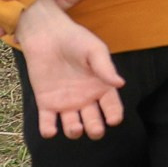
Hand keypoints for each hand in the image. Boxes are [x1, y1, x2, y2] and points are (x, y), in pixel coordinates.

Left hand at [14, 0, 125, 139]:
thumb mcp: (94, 50)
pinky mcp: (46, 103)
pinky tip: (50, 131)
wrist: (47, 35)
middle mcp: (85, 98)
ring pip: (72, 124)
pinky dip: (48, 129)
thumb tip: (121, 84)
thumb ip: (105, 68)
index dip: (114, 114)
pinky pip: (48, 121)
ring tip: (75, 127)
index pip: (111, 105)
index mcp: (101, 86)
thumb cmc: (76, 40)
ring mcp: (66, 102)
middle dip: (95, 128)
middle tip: (96, 130)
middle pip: (93, 120)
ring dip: (74, 131)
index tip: (114, 120)